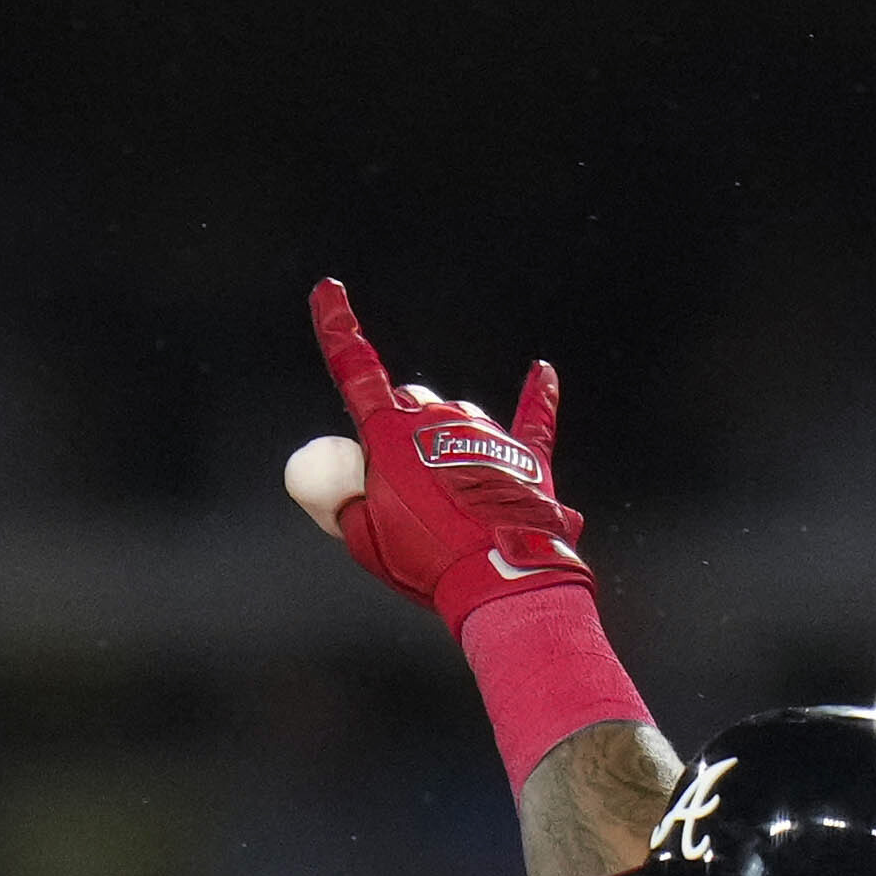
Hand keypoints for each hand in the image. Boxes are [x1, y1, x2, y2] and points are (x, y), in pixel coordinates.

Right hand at [300, 281, 588, 624]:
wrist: (501, 583)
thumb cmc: (427, 563)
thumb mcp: (363, 537)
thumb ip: (341, 497)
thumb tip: (345, 476)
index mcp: (391, 433)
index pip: (356, 370)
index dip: (339, 329)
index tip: (330, 291)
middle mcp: (440, 417)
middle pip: (411, 402)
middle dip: (400, 432)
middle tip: (405, 491)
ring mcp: (486, 434)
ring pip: (460, 417)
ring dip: (448, 446)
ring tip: (453, 501)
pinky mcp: (528, 458)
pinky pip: (534, 418)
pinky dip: (539, 397)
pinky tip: (544, 373)